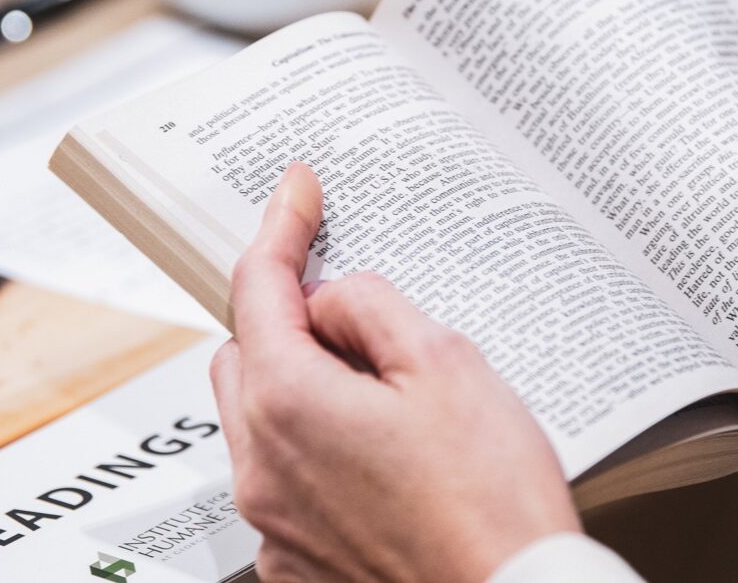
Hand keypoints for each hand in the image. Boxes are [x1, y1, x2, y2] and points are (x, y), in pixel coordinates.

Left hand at [210, 163, 578, 582]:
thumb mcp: (445, 365)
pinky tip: (385, 453)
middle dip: (290, 317)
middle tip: (359, 310)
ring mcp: (275, 522)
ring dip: (305, 383)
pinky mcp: (296, 560)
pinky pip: (284, 475)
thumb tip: (333, 295)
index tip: (295, 191)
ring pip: (263, 416)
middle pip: (246, 354)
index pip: (260, 289)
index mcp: (290, 404)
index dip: (280, 228)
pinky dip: (316, 444)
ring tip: (390, 393)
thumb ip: (372, 307)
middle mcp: (262, 467)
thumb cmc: (490, 500)